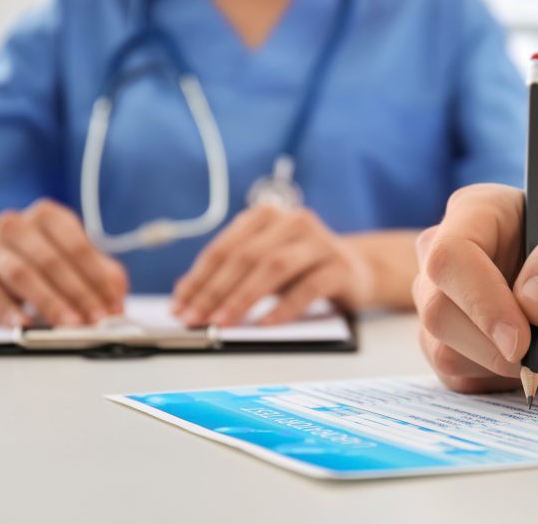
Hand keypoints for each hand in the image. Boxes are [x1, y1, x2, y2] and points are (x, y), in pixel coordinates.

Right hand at [0, 200, 127, 326]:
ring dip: (51, 303)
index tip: (112, 304)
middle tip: (95, 319)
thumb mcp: (72, 260)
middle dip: (79, 294)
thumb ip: (101, 274)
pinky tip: (25, 324)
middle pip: (53, 261)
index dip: (98, 278)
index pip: (78, 247)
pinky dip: (11, 311)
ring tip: (70, 324)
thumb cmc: (35, 258)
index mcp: (49, 216)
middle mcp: (18, 226)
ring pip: (23, 275)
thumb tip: (118, 298)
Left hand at [173, 205, 372, 326]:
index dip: (199, 277)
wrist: (356, 269)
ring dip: (244, 297)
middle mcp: (293, 221)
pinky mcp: (340, 266)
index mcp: (267, 216)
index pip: (225, 247)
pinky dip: (284, 306)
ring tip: (223, 322)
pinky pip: (309, 287)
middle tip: (196, 318)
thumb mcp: (263, 264)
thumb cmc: (302, 268)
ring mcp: (319, 242)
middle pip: (247, 256)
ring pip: (274, 267)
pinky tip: (266, 323)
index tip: (180, 304)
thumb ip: (229, 273)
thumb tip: (185, 294)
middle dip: (216, 290)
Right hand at [414, 184, 537, 392]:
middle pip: (437, 308)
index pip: (449, 256)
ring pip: (440, 346)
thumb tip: (531, 300)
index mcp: (479, 211)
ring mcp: (443, 298)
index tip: (522, 340)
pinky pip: (452, 373)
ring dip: (502, 366)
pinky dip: (499, 380)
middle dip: (494, 346)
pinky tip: (533, 362)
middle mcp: (449, 252)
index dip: (480, 301)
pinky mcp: (449, 341)